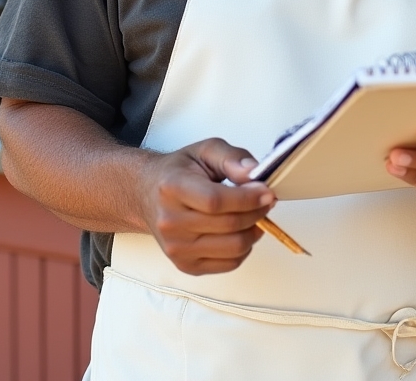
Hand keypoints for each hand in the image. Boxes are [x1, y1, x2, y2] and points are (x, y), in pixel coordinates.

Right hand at [139, 138, 276, 274]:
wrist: (148, 194)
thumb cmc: (179, 171)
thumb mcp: (205, 150)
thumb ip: (231, 157)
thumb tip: (254, 172)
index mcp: (172, 188)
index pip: (216, 201)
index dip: (247, 198)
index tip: (267, 191)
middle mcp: (170, 222)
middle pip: (229, 225)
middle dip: (257, 212)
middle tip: (266, 199)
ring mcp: (176, 248)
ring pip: (233, 248)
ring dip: (254, 230)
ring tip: (255, 213)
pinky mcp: (186, 265)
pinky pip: (229, 264)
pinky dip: (244, 247)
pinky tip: (241, 230)